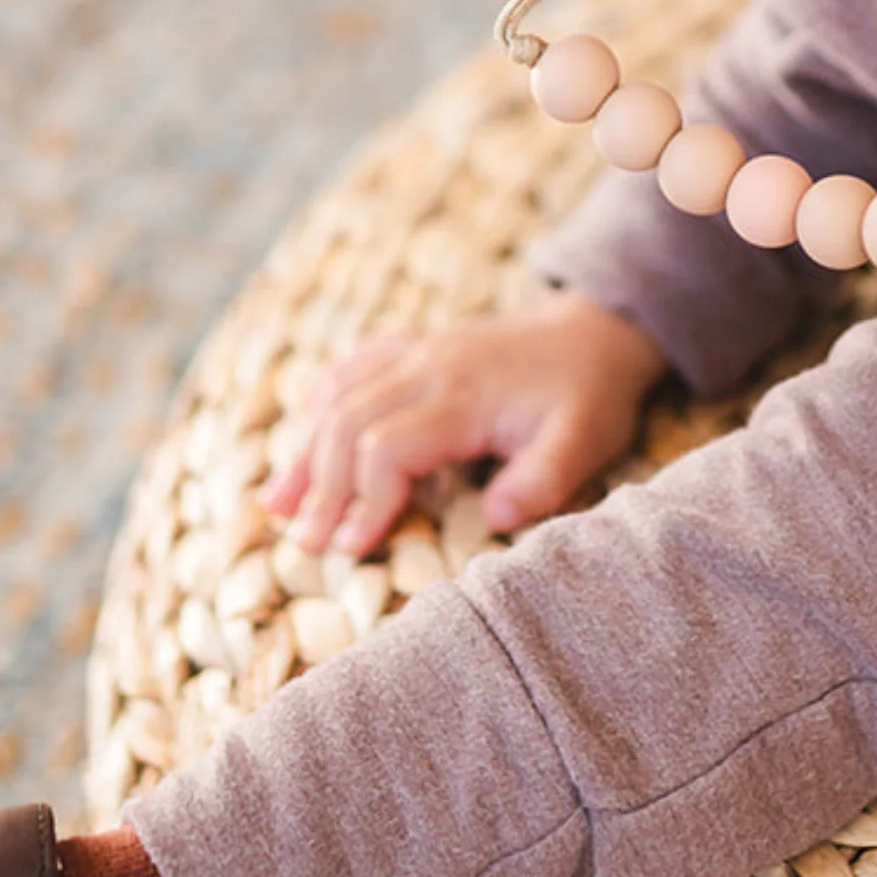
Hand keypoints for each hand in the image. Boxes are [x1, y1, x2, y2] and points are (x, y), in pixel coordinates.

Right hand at [259, 292, 670, 554]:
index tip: (353, 548)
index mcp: (465, 394)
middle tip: (306, 543)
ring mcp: (420, 350)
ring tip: (278, 504)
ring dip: (308, 449)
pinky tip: (306, 426)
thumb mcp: (586, 441)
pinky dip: (324, 397)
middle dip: (322, 486)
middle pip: (349, 422)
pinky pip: (355, 363)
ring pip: (341, 394)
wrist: (598, 328)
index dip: (363, 500)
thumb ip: (543, 481)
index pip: (388, 446)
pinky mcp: (419, 345)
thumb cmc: (590, 393)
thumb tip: (495, 519)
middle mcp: (430, 366)